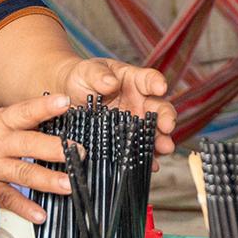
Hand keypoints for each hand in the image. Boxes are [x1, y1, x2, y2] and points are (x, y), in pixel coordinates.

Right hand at [0, 93, 77, 224]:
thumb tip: (41, 118)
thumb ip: (10, 121)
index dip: (45, 106)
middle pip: (31, 144)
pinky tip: (40, 214)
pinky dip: (23, 208)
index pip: (24, 111)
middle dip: (58, 149)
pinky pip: (5, 198)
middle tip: (82, 152)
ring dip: (48, 180)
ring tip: (70, 186)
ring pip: (23, 173)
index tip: (65, 102)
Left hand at [58, 57, 176, 160]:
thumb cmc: (82, 78)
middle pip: (159, 108)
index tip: (160, 88)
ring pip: (153, 132)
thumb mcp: (87, 72)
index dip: (156, 83)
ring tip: (165, 148)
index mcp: (134, 81)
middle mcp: (140, 102)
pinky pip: (139, 150)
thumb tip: (111, 82)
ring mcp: (135, 123)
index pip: (149, 79)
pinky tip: (150, 165)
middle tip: (167, 126)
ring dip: (161, 140)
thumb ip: (98, 75)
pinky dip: (146, 159)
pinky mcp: (126, 140)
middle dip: (166, 117)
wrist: (69, 97)